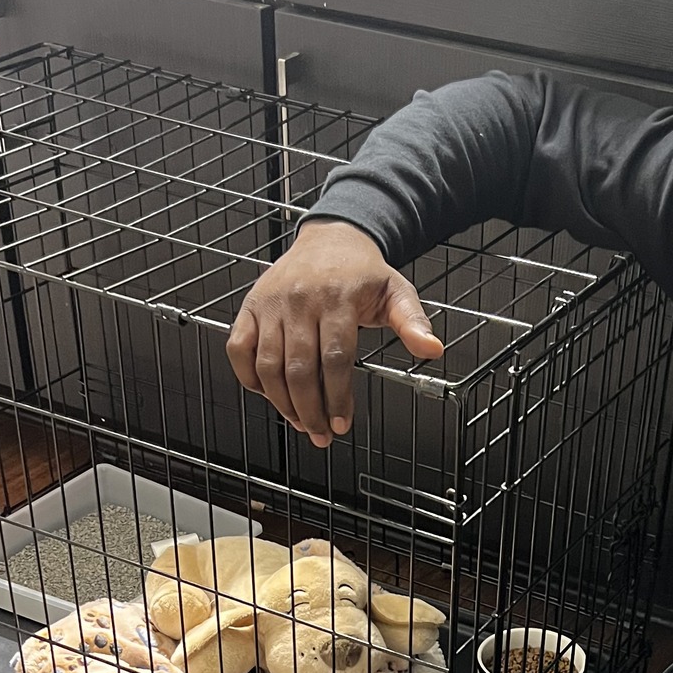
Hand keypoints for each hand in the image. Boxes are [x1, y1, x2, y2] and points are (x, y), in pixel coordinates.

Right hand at [226, 218, 443, 447]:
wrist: (331, 237)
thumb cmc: (363, 272)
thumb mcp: (396, 292)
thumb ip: (413, 322)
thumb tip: (432, 349)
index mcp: (338, 298)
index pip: (335, 359)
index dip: (337, 398)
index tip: (342, 425)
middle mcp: (300, 300)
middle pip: (299, 369)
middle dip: (310, 411)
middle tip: (321, 435)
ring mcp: (271, 304)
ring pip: (268, 365)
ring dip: (282, 403)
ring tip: (301, 423)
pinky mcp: (251, 307)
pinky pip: (239, 350)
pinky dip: (249, 378)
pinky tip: (270, 395)